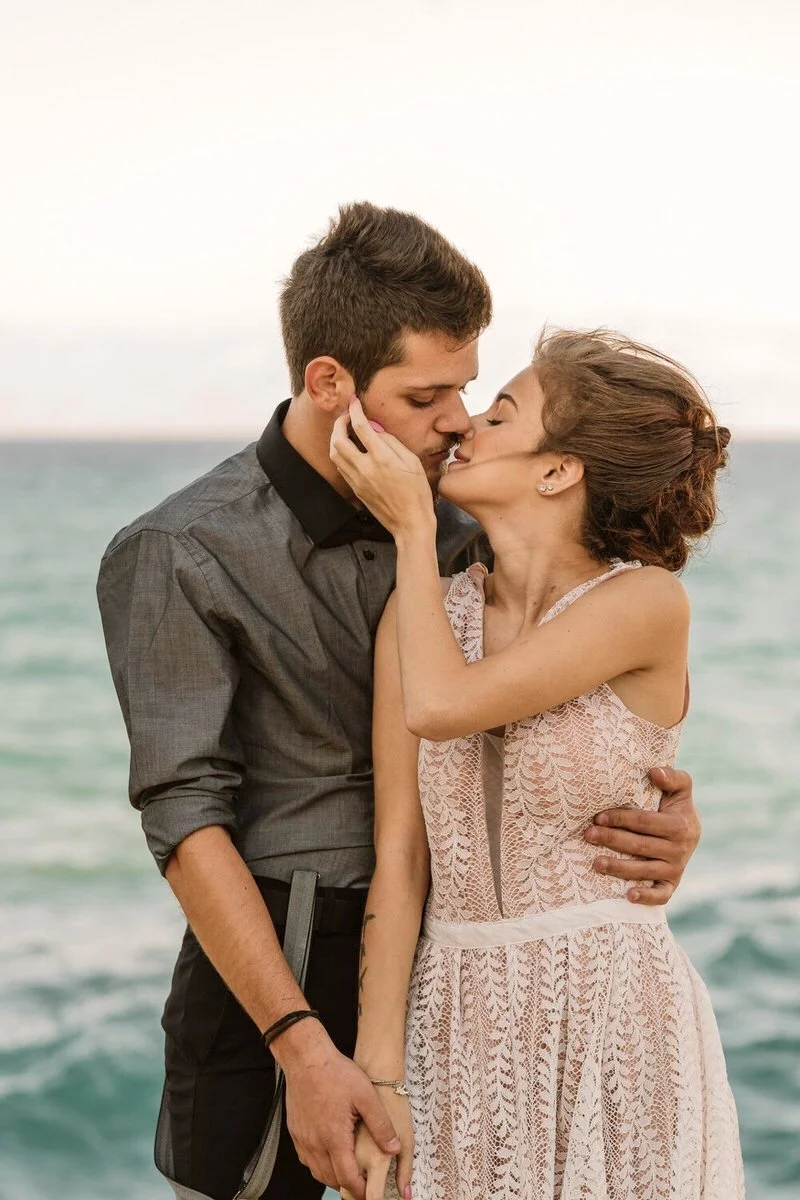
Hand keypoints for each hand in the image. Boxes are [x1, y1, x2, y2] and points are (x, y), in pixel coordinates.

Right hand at [277, 1022, 400, 1198]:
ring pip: (317, 1172)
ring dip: (333, 1176)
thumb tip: (394, 1149)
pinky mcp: (295, 1132)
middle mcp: (315, 1144)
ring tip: (349, 1170)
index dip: (362, 1190)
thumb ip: (381, 1125)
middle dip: (349, 1185)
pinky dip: (319, 1164)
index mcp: (335, 1138)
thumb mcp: (366, 1095)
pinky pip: (307, 1159)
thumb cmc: (335, 1073)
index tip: (372, 1192)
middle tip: (364, 1182)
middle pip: (331, 1180)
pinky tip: (330, 1153)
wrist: (306, 1058)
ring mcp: (303, 1139)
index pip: (348, 1179)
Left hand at [330, 397, 434, 536]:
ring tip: (345, 431)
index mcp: (382, 458)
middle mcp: (365, 468)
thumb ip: (391, 442)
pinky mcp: (355, 489)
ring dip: (336, 438)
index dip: (355, 410)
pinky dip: (340, 453)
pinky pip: (341, 467)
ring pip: (334, 454)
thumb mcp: (412, 461)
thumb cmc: (417, 492)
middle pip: (338, 440)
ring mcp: (357, 480)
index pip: (360, 427)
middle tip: (346, 416)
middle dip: (339, 423)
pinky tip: (350, 450)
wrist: (410, 523)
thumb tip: (375, 429)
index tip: (354, 401)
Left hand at [584, 767, 699, 905]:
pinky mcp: (672, 883)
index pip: (644, 822)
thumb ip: (672, 777)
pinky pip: (661, 895)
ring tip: (595, 863)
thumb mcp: (680, 787)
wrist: (690, 830)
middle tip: (587, 835)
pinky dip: (647, 897)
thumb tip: (654, 772)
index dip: (620, 818)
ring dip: (619, 868)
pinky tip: (628, 896)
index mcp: (679, 825)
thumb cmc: (676, 805)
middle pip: (639, 846)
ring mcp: (676, 868)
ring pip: (645, 870)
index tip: (598, 817)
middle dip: (611, 840)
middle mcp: (679, 849)